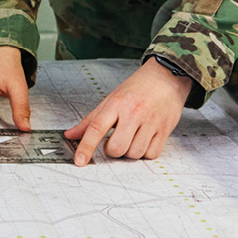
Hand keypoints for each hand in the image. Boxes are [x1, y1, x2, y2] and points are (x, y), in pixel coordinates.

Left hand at [64, 60, 191, 163]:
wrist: (166, 77)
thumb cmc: (138, 88)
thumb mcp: (111, 99)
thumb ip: (91, 120)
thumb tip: (70, 135)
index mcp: (116, 104)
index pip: (96, 128)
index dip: (86, 147)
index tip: (79, 160)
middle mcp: (133, 113)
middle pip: (116, 148)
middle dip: (112, 150)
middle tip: (115, 140)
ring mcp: (150, 122)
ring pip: (134, 154)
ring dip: (130, 151)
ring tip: (132, 137)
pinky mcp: (165, 130)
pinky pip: (152, 154)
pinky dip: (146, 153)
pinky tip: (144, 140)